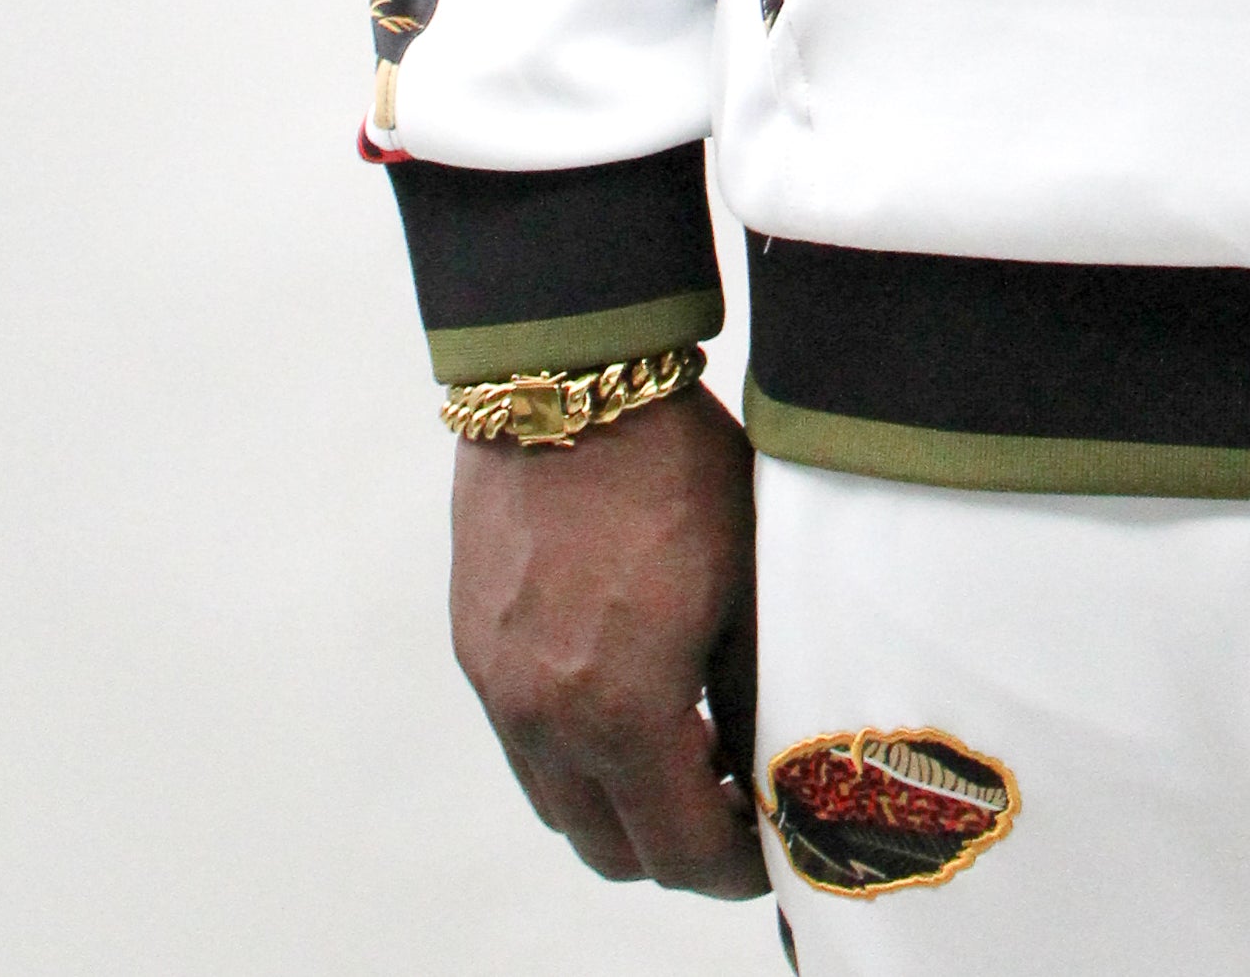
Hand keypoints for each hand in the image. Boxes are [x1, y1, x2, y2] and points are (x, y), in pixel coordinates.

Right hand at [450, 378, 769, 896]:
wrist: (568, 380)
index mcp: (622, 710)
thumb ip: (752, 693)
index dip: (737, 868)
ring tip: (688, 750)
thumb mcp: (745, 581)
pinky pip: (525, 747)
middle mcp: (545, 719)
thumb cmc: (674, 469)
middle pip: (612, 850)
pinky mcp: (475, 650)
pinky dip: (577, 756)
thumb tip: (766, 765)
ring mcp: (499, 688)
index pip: (681, 850)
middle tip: (734, 807)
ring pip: (562, 805)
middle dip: (678, 849)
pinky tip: (631, 698)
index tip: (774, 849)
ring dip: (622, 805)